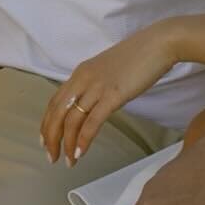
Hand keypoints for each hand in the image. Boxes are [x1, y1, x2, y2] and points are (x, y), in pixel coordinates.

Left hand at [40, 22, 180, 164]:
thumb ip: (96, 85)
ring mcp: (97, 87)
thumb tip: (93, 104)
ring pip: (72, 120)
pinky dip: (83, 140)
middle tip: (52, 157)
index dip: (47, 124)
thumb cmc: (139, 57)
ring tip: (69, 161)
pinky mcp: (113, 95)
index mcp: (80, 73)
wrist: (158, 43)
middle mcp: (83, 79)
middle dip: (51, 138)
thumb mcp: (108, 70)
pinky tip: (81, 152)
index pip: (55, 102)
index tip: (46, 141)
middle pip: (57, 113)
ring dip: (67, 144)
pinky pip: (92, 122)